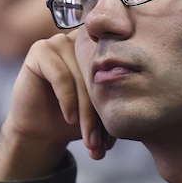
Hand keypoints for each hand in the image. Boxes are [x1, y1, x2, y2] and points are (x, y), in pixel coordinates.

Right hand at [0, 33, 113, 181]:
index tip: (123, 126)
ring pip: (82, 77)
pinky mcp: (40, 50)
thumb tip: (141, 106)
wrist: (42, 131)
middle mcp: (82, 40)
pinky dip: (68, 99)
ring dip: (87, 112)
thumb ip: (122, 100)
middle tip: (103, 142)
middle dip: (102, 111)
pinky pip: (61, 75)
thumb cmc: (77, 118)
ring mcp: (60, 42)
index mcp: (102, 47)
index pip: (120, 64)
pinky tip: (70, 118)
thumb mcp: (104, 111)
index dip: (123, 93)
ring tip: (90, 138)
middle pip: (100, 73)